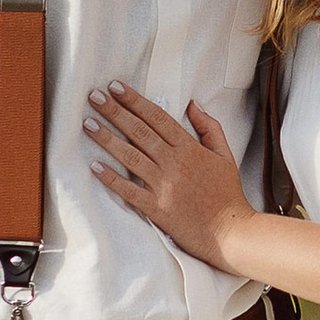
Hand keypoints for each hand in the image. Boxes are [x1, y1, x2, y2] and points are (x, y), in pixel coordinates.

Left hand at [87, 85, 252, 268]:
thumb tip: (193, 104)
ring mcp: (164, 186)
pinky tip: (95, 166)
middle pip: (139, 131)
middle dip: (115, 111)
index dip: (135, 100)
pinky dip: (112, 179)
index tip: (116, 87)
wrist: (231, 232)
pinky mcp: (157, 208)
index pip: (157, 117)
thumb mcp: (225, 155)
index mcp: (190, 148)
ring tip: (88, 124)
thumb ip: (210, 128)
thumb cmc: (228, 195)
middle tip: (94, 97)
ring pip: (130, 156)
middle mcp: (174, 163)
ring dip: (107, 139)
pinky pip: (129, 190)